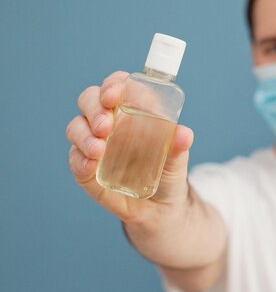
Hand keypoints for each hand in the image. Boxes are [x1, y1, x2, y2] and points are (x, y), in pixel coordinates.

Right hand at [66, 71, 193, 223]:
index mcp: (132, 110)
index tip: (114, 94)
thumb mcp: (178, 159)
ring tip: (99, 149)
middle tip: (106, 125)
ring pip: (76, 127)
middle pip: (89, 100)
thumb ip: (180, 146)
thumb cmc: (168, 172)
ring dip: (83, 134)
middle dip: (93, 108)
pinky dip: (79, 160)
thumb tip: (183, 134)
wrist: (161, 207)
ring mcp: (94, 144)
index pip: (117, 86)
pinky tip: (90, 165)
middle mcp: (109, 122)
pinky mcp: (86, 169)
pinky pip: (74, 159)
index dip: (113, 84)